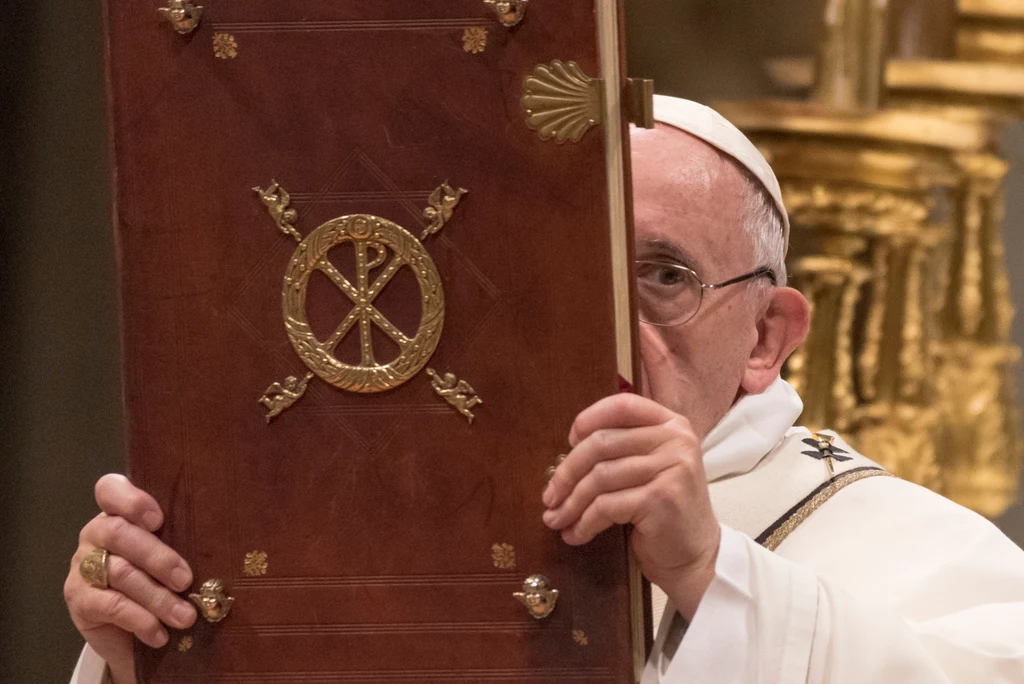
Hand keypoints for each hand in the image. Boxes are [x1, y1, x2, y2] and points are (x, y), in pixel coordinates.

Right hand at [64, 475, 195, 683]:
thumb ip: (183, 539)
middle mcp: (96, 533)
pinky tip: (160, 634)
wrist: (135, 633)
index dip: (132, 500)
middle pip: (119, 533)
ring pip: (120, 573)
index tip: (158, 519)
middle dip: (158, 557)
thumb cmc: (163, 579)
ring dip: (158, 598)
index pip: (110, 489)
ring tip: (186, 617)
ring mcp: (83, 566)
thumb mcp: (174, 553)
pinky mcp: (79, 600)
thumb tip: (224, 545)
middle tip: (186, 580)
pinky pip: (110, 606)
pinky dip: (140, 620)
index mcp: (118, 513)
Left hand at [541, 394, 720, 619]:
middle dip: (567, 472)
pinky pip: (606, 506)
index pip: (622, 405)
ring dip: (571, 503)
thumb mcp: (650, 468)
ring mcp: (671, 468)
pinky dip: (584, 522)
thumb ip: (623, 448)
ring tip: (556, 519)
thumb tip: (568, 449)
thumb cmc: (663, 511)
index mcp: (672, 425)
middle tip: (550, 496)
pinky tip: (576, 534)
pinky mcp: (661, 498)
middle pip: (602, 443)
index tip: (569, 443)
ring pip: (600, 477)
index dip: (589, 419)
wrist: (697, 556)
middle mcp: (676, 440)